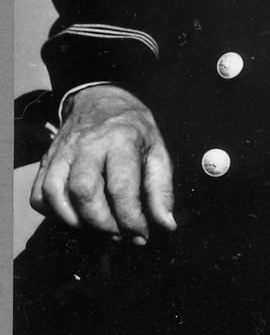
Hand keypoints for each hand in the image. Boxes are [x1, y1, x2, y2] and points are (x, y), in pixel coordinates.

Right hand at [30, 84, 175, 243]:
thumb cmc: (132, 129)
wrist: (101, 100)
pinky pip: (39, 194)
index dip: (131, 219)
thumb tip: (166, 224)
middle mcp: (88, 144)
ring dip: (75, 221)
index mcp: (121, 139)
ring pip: (55, 193)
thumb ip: (161, 189)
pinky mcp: (47, 160)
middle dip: (102, 223)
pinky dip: (52, 213)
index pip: (121, 187)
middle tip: (118, 232)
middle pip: (84, 191)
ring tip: (96, 227)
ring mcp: (63, 151)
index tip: (141, 234)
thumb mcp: (157, 150)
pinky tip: (74, 214)